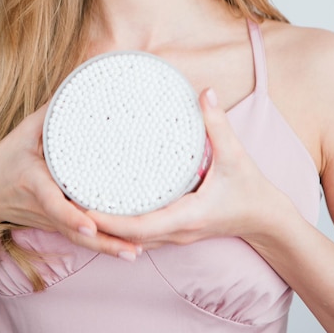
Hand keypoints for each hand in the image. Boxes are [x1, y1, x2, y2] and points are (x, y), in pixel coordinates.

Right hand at [0, 105, 139, 258]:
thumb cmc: (4, 161)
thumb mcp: (22, 133)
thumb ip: (48, 114)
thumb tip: (75, 87)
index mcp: (35, 185)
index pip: (53, 204)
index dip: (71, 216)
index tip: (90, 225)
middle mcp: (44, 209)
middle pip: (75, 231)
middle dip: (103, 241)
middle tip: (133, 247)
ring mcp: (50, 222)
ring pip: (80, 241)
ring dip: (107, 248)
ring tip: (135, 253)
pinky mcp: (55, 226)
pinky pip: (80, 238)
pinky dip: (102, 245)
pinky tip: (127, 249)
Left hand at [87, 88, 284, 249]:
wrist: (265, 219)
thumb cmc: (250, 190)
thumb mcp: (236, 155)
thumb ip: (218, 123)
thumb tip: (204, 92)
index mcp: (187, 216)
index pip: (141, 226)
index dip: (110, 221)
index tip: (83, 208)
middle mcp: (177, 231)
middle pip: (129, 237)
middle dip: (99, 225)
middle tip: (68, 203)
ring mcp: (176, 235)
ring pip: (134, 239)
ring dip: (109, 228)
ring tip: (81, 206)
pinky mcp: (176, 230)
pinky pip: (143, 234)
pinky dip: (123, 227)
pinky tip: (109, 210)